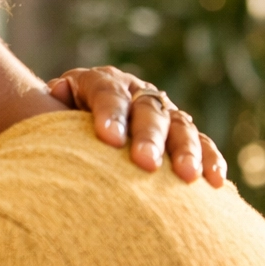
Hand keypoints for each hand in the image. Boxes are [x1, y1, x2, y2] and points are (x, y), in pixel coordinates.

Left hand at [48, 66, 224, 187]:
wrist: (81, 126)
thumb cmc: (57, 125)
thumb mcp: (49, 112)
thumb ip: (52, 106)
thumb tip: (56, 91)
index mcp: (102, 82)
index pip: (107, 94)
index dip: (109, 114)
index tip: (108, 140)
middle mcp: (137, 93)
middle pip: (147, 111)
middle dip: (148, 137)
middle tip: (145, 163)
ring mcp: (163, 112)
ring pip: (180, 126)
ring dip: (185, 151)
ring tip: (185, 176)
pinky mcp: (182, 134)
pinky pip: (203, 144)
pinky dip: (211, 161)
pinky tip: (214, 183)